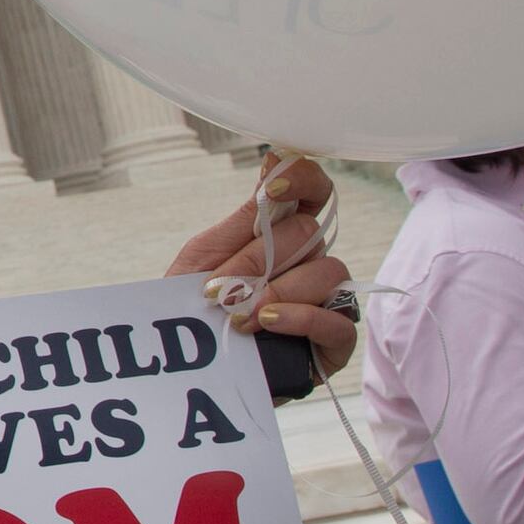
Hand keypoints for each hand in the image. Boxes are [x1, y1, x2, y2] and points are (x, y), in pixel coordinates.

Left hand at [173, 152, 356, 375]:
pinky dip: (302, 317)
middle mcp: (309, 263)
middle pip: (311, 233)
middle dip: (258, 260)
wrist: (184, 366)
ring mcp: (325, 301)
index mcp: (281, 236)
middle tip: (221, 290)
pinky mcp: (333, 343)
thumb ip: (245, 215)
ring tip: (238, 318)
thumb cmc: (195, 307)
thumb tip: (276, 157)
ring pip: (329, 271)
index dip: (303, 179)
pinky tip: (269, 323)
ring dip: (277, 292)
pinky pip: (339, 320)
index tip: (272, 186)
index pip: (313, 193)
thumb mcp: (207, 255)